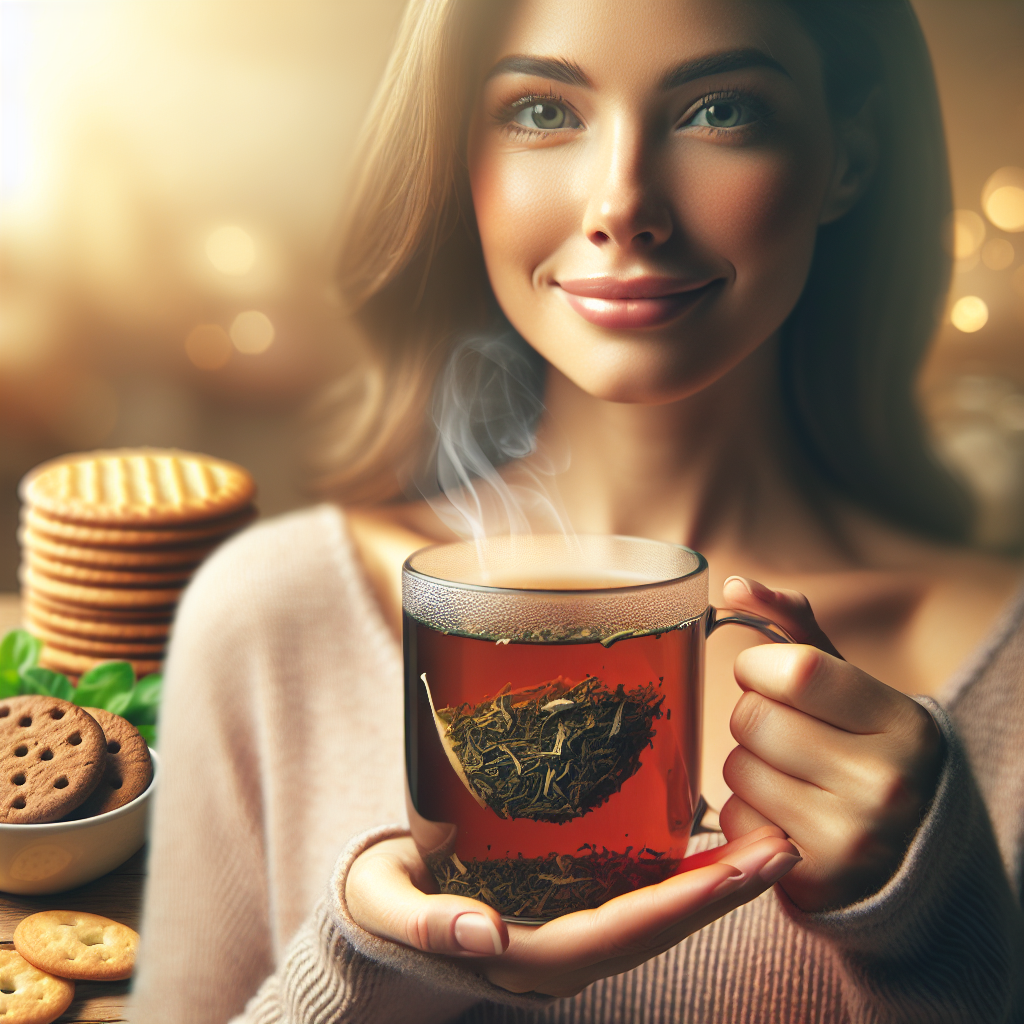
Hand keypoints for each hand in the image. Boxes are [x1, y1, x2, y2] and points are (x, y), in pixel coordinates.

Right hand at [346, 826, 799, 996]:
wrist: (385, 917)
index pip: (619, 933)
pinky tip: (712, 845)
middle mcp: (565, 953)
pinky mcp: (569, 906)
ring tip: (768, 846)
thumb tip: (481, 932)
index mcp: (530, 956)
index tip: (737, 872)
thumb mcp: (391, 909)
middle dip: (721, 894)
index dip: (680, 904)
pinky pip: (636, 896)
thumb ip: (430, 924)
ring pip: (655, 915)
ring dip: (714, 884)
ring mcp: (571, 933)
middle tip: (784, 851)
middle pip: (656, 928)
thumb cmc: (387, 909)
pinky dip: (679, 876)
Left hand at [719, 576, 943, 911]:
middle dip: (753, 716)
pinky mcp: (814, 879)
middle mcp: (886, 783)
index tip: (770, 678)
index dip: (760, 667)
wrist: (907, 853)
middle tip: (784, 730)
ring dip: (746, 763)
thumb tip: (732, 585)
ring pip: (735, 768)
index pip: (794, 670)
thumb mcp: (851, 685)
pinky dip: (745, 808)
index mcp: (902, 722)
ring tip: (788, 772)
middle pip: (754, 719)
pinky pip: (734, 817)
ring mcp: (852, 838)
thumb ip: (793, 627)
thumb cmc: (864, 747)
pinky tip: (784, 812)